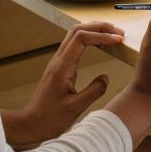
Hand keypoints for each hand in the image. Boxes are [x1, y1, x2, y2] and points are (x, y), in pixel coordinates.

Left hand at [1, 20, 123, 149]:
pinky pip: (74, 44)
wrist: (31, 124)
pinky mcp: (60, 66)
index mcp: (62, 67)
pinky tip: (99, 44)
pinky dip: (89, 38)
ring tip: (112, 34)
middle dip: (99, 27)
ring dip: (94, 30)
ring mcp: (58, 61)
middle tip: (119, 32)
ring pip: (75, 34)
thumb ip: (94, 91)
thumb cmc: (50, 119)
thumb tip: (106, 77)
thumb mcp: (76, 108)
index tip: (118, 40)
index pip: (82, 39)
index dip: (101, 35)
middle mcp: (58, 60)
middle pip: (78, 30)